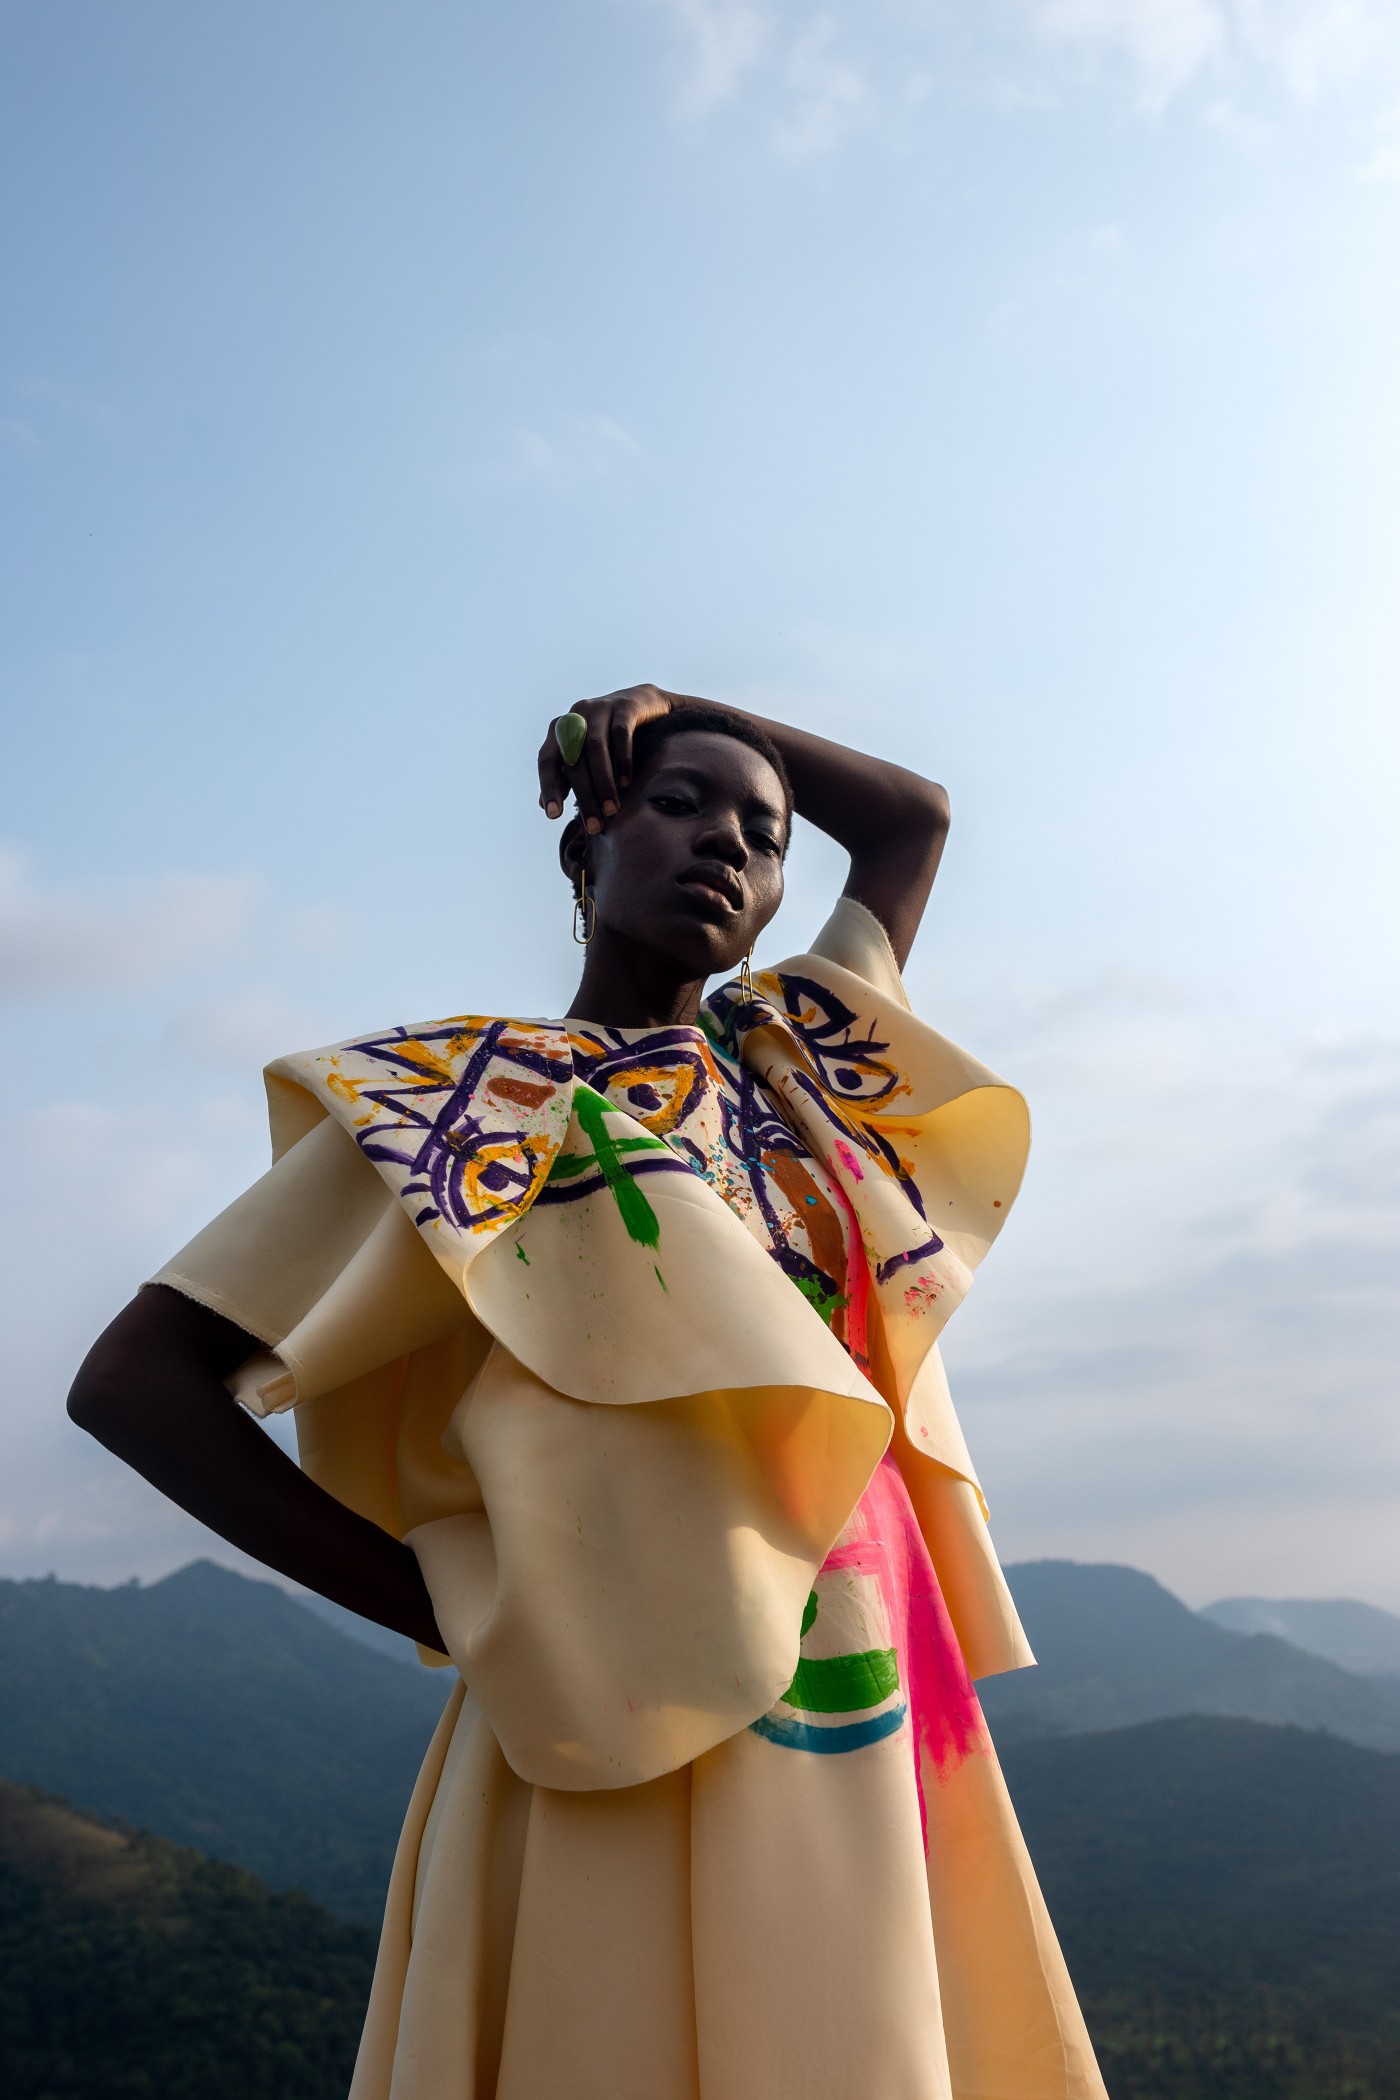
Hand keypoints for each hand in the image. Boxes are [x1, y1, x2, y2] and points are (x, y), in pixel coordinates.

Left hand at [537, 685, 673, 834]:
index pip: (547, 760)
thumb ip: (564, 776)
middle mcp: (575, 715)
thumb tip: (542, 805)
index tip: (553, 816)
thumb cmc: (608, 736)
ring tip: (611, 810)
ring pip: (595, 748)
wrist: (643, 703)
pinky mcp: (624, 706)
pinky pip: (621, 734)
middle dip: (584, 795)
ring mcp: (600, 708)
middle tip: (594, 824)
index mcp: (560, 729)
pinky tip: (626, 783)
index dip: (548, 787)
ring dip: (603, 782)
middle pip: (573, 759)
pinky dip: (622, 760)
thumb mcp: (584, 754)